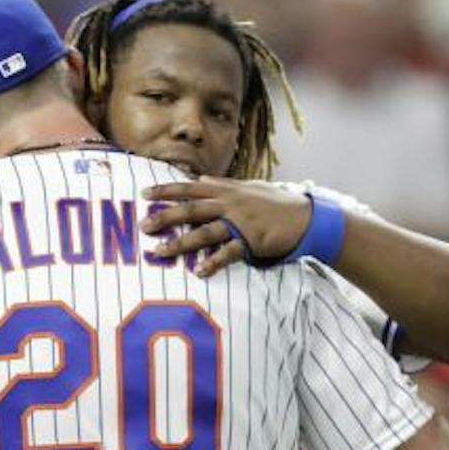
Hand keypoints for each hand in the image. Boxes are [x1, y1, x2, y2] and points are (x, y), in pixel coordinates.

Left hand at [142, 180, 315, 275]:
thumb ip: (223, 184)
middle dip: (165, 217)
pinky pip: (228, 253)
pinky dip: (213, 262)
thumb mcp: (248, 187)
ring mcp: (240, 223)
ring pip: (204, 232)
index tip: (144, 193)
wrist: (305, 216)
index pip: (191, 187)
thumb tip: (201, 177)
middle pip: (191, 209)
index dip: (167, 190)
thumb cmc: (275, 202)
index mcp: (228, 190)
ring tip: (160, 251)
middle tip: (143, 225)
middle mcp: (230, 204)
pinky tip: (199, 271)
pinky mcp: (251, 241)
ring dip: (180, 243)